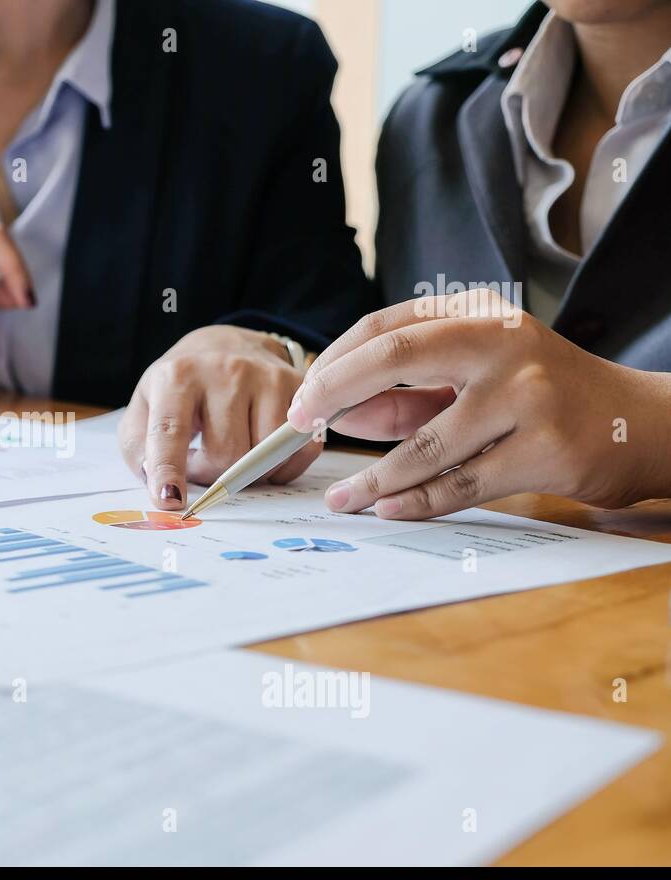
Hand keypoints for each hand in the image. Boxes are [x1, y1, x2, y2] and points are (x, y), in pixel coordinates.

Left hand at [118, 325, 315, 509]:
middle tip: (203, 461)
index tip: (170, 499)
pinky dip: (282, 465)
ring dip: (248, 471)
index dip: (169, 468)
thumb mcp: (145, 406)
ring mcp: (266, 376)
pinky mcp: (298, 386)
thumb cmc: (182, 386)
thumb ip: (138, 448)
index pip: (171, 429)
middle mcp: (224, 371)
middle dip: (212, 474)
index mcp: (177, 376)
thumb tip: (156, 482)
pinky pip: (299, 449)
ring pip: (264, 457)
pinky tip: (262, 451)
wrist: (226, 344)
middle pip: (226, 455)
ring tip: (232, 450)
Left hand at [287, 291, 670, 518]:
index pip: (388, 327)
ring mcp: (527, 396)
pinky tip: (386, 508)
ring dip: (373, 477)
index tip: (302, 396)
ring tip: (341, 498)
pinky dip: (416, 501)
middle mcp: (504, 345)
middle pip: (396, 358)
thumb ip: (408, 394)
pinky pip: (460, 484)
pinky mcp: (544, 450)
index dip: (335, 361)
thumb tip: (338, 415)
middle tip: (298, 427)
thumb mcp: (474, 379)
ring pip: (425, 443)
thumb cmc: (543, 397)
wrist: (637, 425)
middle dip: (335, 395)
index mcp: (481, 315)